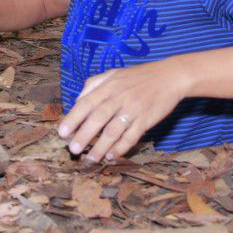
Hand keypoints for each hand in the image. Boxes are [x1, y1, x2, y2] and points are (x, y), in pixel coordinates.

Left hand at [58, 60, 190, 161]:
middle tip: (73, 149)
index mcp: (109, 86)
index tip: (62, 133)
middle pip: (98, 118)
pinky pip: (131, 136)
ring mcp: (133, 109)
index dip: (73, 118)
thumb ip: (94, 84)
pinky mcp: (146, 120)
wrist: (171, 76)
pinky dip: (121, 148)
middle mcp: (120, 97)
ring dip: (101, 147)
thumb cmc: (139, 76)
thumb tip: (78, 100)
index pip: (86, 103)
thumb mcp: (114, 73)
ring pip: (114, 131)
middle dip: (84, 135)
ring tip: (91, 158)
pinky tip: (111, 156)